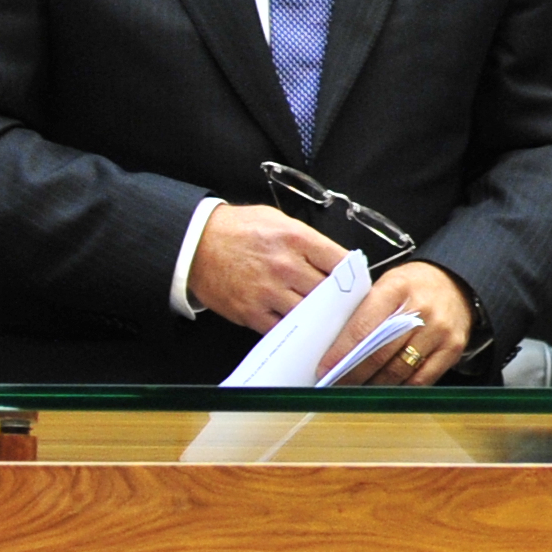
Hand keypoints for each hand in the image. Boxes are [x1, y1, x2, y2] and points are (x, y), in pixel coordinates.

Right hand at [188, 204, 346, 330]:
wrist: (195, 243)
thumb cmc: (239, 229)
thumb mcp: (279, 221)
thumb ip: (309, 241)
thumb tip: (338, 262)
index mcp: (296, 239)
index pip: (341, 263)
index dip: (353, 276)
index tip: (356, 285)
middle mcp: (285, 265)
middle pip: (329, 293)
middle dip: (339, 301)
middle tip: (345, 308)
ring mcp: (268, 291)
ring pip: (310, 314)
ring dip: (319, 319)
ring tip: (325, 320)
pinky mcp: (251, 311)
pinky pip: (283, 328)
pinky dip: (294, 330)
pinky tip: (300, 328)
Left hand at [330, 263, 475, 386]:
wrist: (456, 282)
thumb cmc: (413, 286)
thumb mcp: (385, 286)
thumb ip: (364, 314)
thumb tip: (335, 350)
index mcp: (396, 289)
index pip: (363, 328)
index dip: (340, 353)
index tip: (324, 368)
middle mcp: (421, 311)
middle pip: (379, 354)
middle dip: (353, 374)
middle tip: (336, 384)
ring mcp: (439, 331)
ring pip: (398, 371)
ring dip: (373, 385)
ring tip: (356, 389)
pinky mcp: (453, 349)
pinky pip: (421, 380)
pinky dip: (400, 387)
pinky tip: (385, 389)